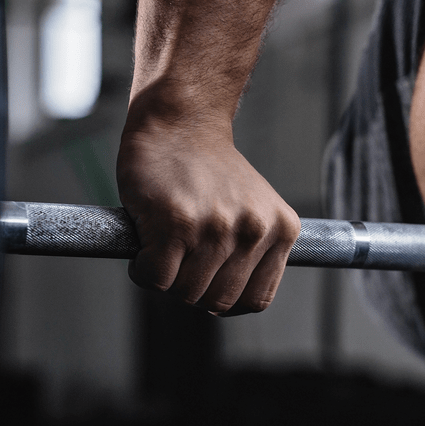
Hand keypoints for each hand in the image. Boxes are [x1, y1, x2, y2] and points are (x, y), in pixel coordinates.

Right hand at [117, 115, 299, 315]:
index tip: (207, 281)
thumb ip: (254, 252)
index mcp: (281, 230)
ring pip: (186, 292)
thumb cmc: (209, 170)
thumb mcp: (254, 210)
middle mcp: (254, 230)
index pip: (255, 300)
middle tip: (179, 260)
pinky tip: (144, 247)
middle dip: (191, 289)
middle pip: (217, 301)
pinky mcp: (176, 223)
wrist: (180, 122)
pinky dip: (143, 271)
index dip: (224, 298)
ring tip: (163, 247)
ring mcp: (216, 227)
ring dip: (166, 278)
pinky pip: (156, 278)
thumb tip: (228, 303)